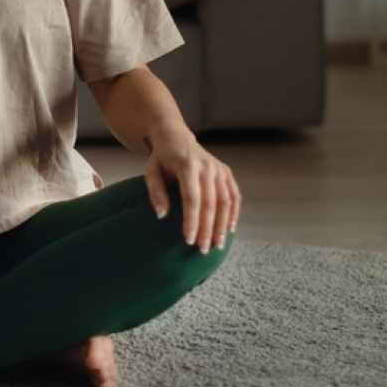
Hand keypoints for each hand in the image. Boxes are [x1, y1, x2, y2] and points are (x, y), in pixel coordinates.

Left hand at [143, 132, 240, 253]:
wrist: (176, 137)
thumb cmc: (162, 159)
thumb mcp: (152, 172)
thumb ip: (156, 193)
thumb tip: (162, 216)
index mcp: (187, 165)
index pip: (192, 199)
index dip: (191, 221)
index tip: (188, 241)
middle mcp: (207, 166)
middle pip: (210, 203)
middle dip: (208, 228)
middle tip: (204, 249)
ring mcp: (219, 169)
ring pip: (225, 201)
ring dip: (222, 225)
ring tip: (218, 245)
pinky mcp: (226, 171)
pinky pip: (234, 195)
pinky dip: (233, 213)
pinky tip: (230, 229)